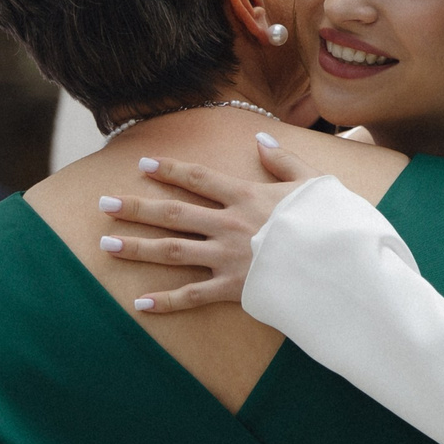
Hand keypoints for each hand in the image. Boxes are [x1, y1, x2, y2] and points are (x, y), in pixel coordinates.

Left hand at [97, 135, 321, 312]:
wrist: (341, 265)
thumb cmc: (330, 223)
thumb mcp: (313, 182)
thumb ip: (285, 160)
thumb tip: (261, 138)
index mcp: (246, 196)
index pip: (198, 178)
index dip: (169, 170)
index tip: (143, 165)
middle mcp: (229, 224)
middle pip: (173, 213)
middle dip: (135, 208)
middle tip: (103, 204)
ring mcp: (228, 257)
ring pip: (172, 251)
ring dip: (137, 248)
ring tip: (105, 245)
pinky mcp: (233, 289)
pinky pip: (193, 296)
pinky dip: (165, 302)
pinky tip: (139, 304)